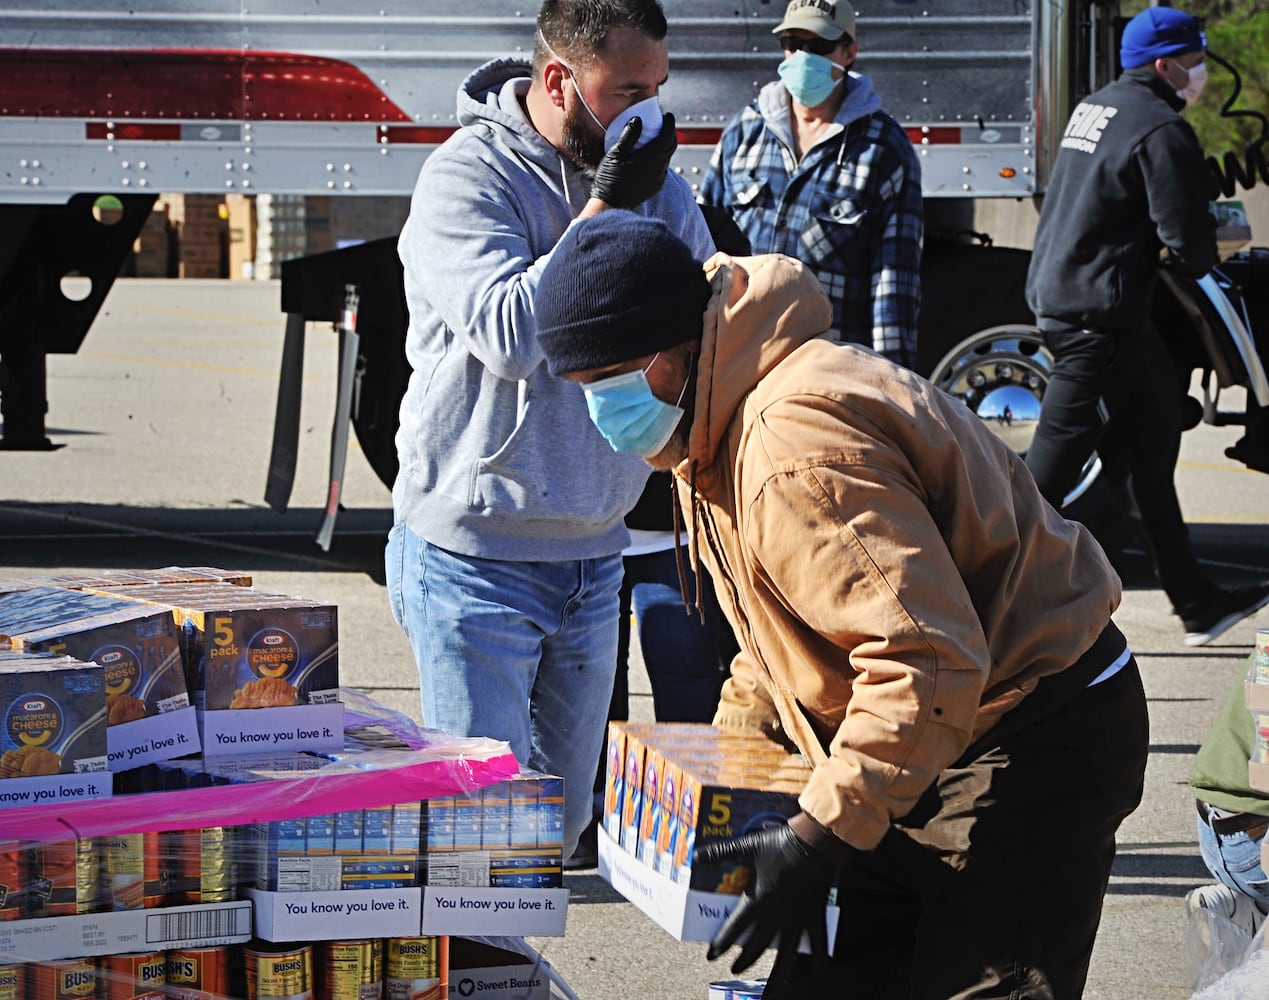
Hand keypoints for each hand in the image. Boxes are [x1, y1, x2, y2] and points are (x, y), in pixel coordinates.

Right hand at [588, 112, 677, 208]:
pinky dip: (660, 158)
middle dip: (669, 133)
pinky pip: (663, 168)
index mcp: (650, 159)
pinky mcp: (655, 187)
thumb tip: (638, 119)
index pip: (667, 137)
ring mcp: (658, 179)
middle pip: (671, 146)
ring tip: (655, 137)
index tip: (667, 115)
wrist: (609, 204)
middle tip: (663, 123)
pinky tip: (650, 155)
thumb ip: (628, 136)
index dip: (669, 124)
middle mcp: (658, 169)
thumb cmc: (609, 178)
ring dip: (665, 146)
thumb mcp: (615, 154)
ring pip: (667, 157)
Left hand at [696, 822, 836, 978]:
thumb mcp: (747, 847)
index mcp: (758, 901)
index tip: (712, 955)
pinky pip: (818, 943)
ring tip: (772, 990)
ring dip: (778, 975)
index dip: (721, 943)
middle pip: (756, 946)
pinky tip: (819, 975)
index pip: (734, 929)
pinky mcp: (814, 916)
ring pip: (786, 955)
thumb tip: (696, 856)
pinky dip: (819, 959)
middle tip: (734, 969)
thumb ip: (721, 853)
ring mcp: (796, 919)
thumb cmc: (780, 844)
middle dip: (743, 960)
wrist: (814, 843)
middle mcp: (776, 916)